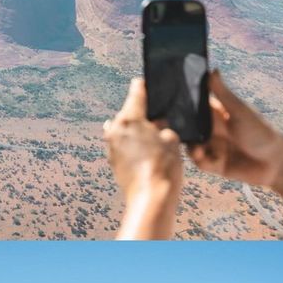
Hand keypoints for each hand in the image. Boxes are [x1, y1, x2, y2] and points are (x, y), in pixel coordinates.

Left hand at [104, 78, 181, 239]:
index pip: (137, 89)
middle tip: (163, 119)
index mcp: (129, 117)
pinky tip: (148, 153)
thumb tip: (158, 121)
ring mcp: (111, 145)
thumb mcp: (172, 138)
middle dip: (145, 112)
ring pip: (126, 128)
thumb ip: (162, 124)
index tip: (155, 84)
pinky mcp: (113, 160)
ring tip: (157, 139)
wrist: (151, 198)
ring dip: (138, 129)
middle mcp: (115, 128)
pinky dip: (134, 144)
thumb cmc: (163, 167)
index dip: (148, 85)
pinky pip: (124, 144)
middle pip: (130, 110)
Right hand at [189, 70, 282, 209]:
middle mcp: (213, 130)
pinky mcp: (216, 165)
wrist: (276, 162)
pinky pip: (200, 162)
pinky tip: (201, 155)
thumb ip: (224, 94)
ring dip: (189, 146)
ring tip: (194, 146)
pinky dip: (198, 159)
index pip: (196, 107)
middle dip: (181, 129)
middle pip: (190, 127)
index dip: (183, 105)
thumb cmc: (262, 132)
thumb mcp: (240, 111)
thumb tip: (212, 70)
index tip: (172, 104)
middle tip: (175, 129)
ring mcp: (214, 148)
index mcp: (218, 115)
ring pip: (192, 146)